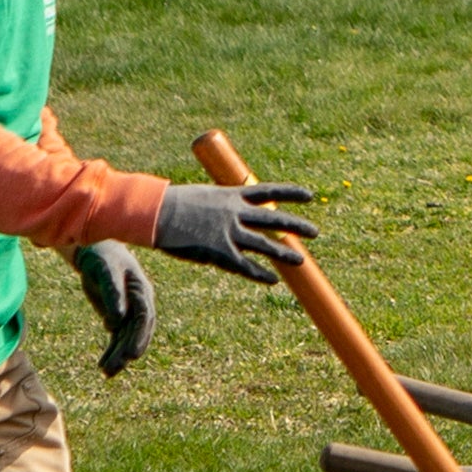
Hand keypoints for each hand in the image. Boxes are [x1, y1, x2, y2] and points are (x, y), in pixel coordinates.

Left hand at [71, 239, 157, 374]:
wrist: (97, 252)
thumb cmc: (103, 258)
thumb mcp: (106, 272)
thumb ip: (112, 295)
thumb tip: (116, 322)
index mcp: (142, 292)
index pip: (144, 318)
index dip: (139, 337)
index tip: (131, 354)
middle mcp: (139, 305)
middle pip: (136, 332)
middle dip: (127, 351)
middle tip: (115, 368)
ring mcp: (130, 312)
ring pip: (126, 338)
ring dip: (118, 356)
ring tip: (106, 373)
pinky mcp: (118, 317)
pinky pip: (117, 338)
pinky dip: (111, 351)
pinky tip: (103, 365)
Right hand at [153, 181, 315, 284]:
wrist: (156, 213)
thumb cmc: (173, 204)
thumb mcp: (203, 196)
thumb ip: (221, 204)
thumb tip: (232, 210)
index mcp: (231, 194)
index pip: (269, 191)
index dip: (290, 193)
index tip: (309, 196)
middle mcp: (235, 212)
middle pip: (274, 219)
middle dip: (296, 226)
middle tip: (315, 232)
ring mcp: (229, 233)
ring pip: (265, 244)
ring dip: (284, 254)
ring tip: (302, 261)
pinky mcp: (219, 252)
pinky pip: (245, 266)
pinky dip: (260, 273)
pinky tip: (273, 279)